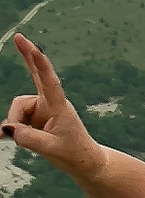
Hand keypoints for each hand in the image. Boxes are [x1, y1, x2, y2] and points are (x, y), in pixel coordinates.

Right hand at [2, 35, 105, 178]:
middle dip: (27, 56)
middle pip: (36, 75)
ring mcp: (42, 108)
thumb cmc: (73, 153)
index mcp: (60, 107)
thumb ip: (27, 138)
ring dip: (16, 125)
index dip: (40, 64)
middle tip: (19, 36)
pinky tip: (8, 137)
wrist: (84, 161)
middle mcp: (50, 103)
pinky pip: (16, 119)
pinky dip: (14, 129)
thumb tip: (6, 128)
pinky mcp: (35, 116)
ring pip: (16, 110)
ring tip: (29, 140)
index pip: (49, 82)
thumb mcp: (50, 149)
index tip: (34, 47)